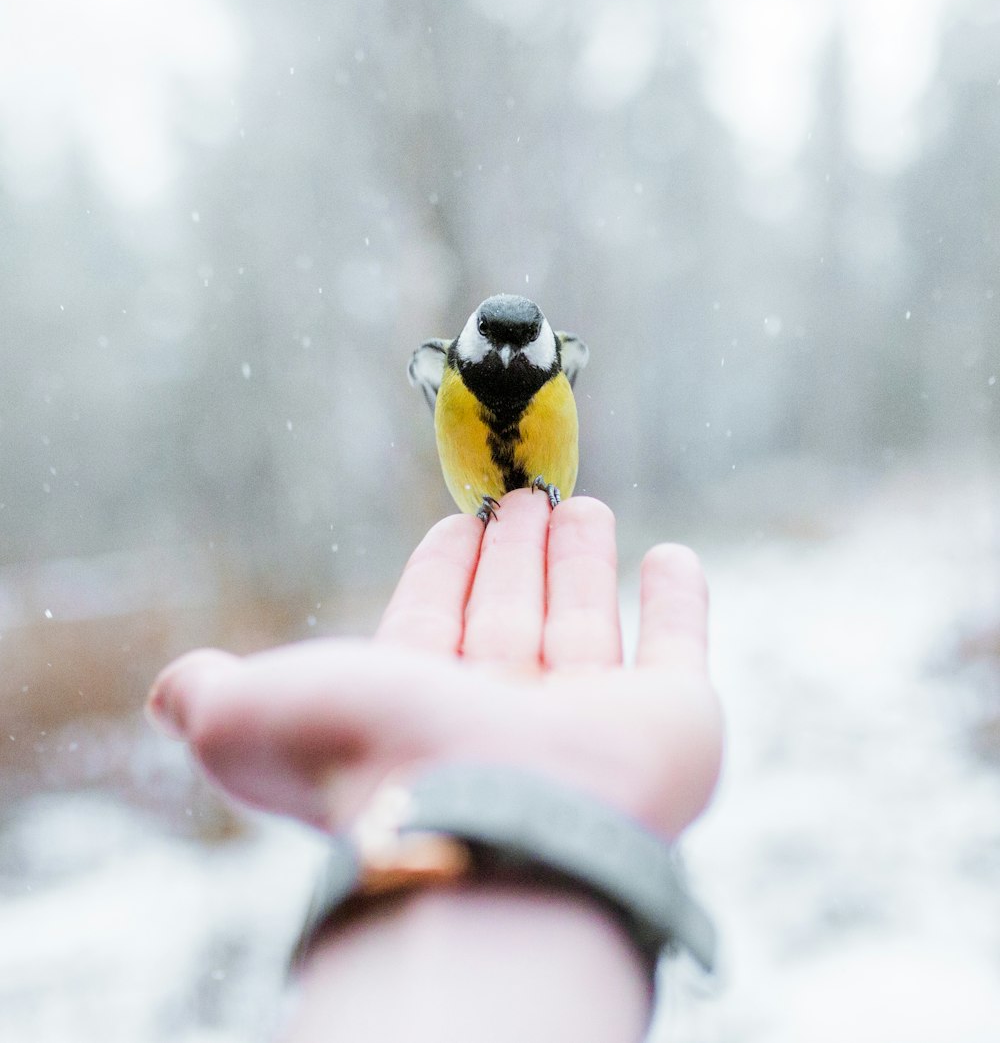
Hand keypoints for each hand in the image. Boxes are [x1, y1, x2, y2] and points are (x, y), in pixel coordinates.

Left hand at [147, 489, 721, 841]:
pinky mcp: (673, 720)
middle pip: (511, 614)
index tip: (455, 520)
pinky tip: (673, 555)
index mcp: (422, 710)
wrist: (500, 836)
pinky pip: (679, 645)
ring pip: (587, 619)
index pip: (433, 622)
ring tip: (578, 503)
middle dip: (514, 553)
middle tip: (525, 495)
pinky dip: (680, 601)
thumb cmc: (378, 767)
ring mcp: (594, 720)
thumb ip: (214, 696)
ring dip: (582, 561)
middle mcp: (506, 717)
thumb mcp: (257, 718)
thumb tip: (166, 687)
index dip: (442, 570)